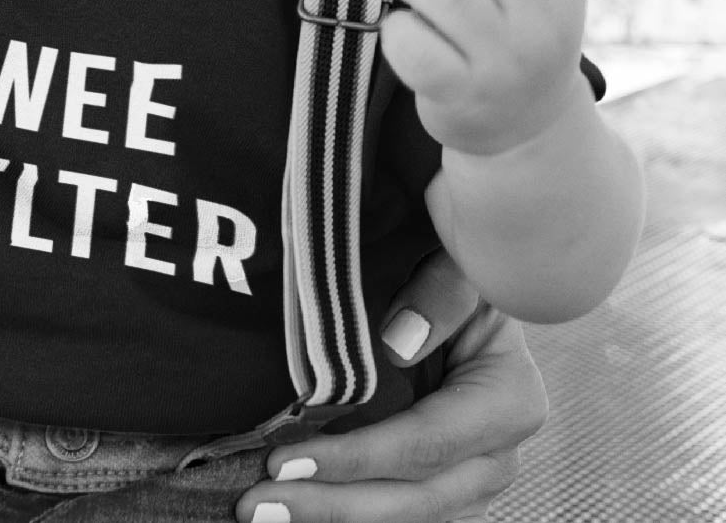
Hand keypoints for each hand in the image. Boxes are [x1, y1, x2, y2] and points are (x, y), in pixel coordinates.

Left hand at [235, 250, 546, 522]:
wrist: (460, 296)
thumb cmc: (455, 276)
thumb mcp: (457, 265)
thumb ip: (441, 294)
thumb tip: (400, 343)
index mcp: (507, 402)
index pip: (424, 443)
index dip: (356, 459)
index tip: (286, 462)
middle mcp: (496, 455)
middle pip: (412, 499)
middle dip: (331, 504)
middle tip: (256, 502)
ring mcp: (473, 481)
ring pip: (403, 517)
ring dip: (331, 515)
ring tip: (262, 511)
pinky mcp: (445, 490)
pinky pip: (396, 513)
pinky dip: (347, 511)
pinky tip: (294, 511)